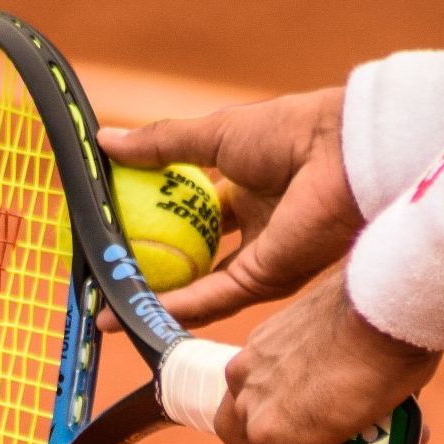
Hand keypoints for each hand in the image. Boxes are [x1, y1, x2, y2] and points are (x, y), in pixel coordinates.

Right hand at [98, 89, 364, 327]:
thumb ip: (161, 145)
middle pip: (190, 259)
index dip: (150, 223)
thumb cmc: (289, 132)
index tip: (111, 231)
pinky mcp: (262, 282)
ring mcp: (257, 260)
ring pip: (194, 288)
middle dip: (147, 272)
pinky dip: (171, 306)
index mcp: (244, 191)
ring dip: (151, 299)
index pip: (188, 215)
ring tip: (106, 309)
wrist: (339, 154)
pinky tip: (134, 310)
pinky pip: (209, 299)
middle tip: (104, 278)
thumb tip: (105, 142)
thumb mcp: (213, 134)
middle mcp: (252, 231)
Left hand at [213, 271, 440, 443]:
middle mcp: (241, 389)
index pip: (260, 421)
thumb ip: (332, 374)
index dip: (305, 441)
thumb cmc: (382, 309)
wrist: (386, 301)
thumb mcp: (344, 341)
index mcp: (251, 362)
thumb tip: (360, 402)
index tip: (358, 436)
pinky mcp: (279, 443)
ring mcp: (254, 418)